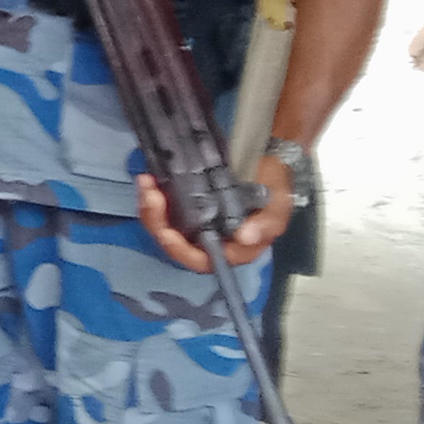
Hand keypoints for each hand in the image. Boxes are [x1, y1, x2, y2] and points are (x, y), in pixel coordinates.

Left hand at [132, 166, 290, 273]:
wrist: (269, 163)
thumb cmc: (276, 189)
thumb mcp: (278, 206)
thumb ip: (266, 224)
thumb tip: (245, 237)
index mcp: (231, 249)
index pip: (201, 260)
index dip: (181, 250)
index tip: (166, 233)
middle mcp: (209, 240)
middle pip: (174, 243)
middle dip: (156, 221)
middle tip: (150, 194)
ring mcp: (195, 223)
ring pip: (163, 225)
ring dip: (149, 207)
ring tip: (145, 183)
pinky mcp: (186, 206)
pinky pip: (163, 208)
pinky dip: (153, 195)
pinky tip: (147, 180)